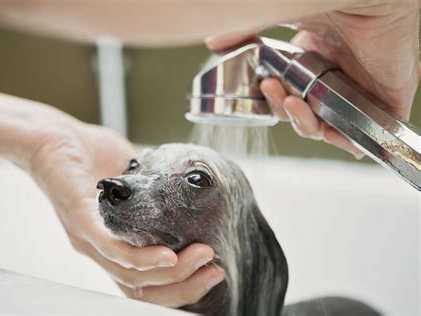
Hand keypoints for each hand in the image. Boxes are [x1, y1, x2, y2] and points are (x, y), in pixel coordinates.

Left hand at [27, 119, 223, 306]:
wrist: (51, 135)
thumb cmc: (90, 157)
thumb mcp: (132, 181)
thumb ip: (155, 197)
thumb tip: (188, 196)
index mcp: (112, 244)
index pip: (146, 283)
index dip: (181, 286)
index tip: (211, 271)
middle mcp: (99, 249)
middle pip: (141, 288)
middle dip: (183, 287)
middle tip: (213, 271)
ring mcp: (88, 238)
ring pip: (130, 275)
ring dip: (171, 273)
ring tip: (201, 258)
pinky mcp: (80, 219)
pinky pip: (111, 248)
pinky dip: (142, 258)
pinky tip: (168, 256)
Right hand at [206, 1, 418, 157]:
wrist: (368, 0)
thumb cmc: (332, 5)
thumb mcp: (278, 19)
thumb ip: (246, 32)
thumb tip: (213, 42)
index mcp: (314, 65)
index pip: (289, 97)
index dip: (274, 103)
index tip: (262, 91)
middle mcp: (334, 79)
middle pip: (303, 115)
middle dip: (283, 111)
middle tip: (274, 92)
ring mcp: (358, 92)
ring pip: (326, 128)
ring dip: (303, 123)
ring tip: (293, 103)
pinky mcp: (383, 103)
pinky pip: (361, 136)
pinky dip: (343, 140)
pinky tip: (327, 130)